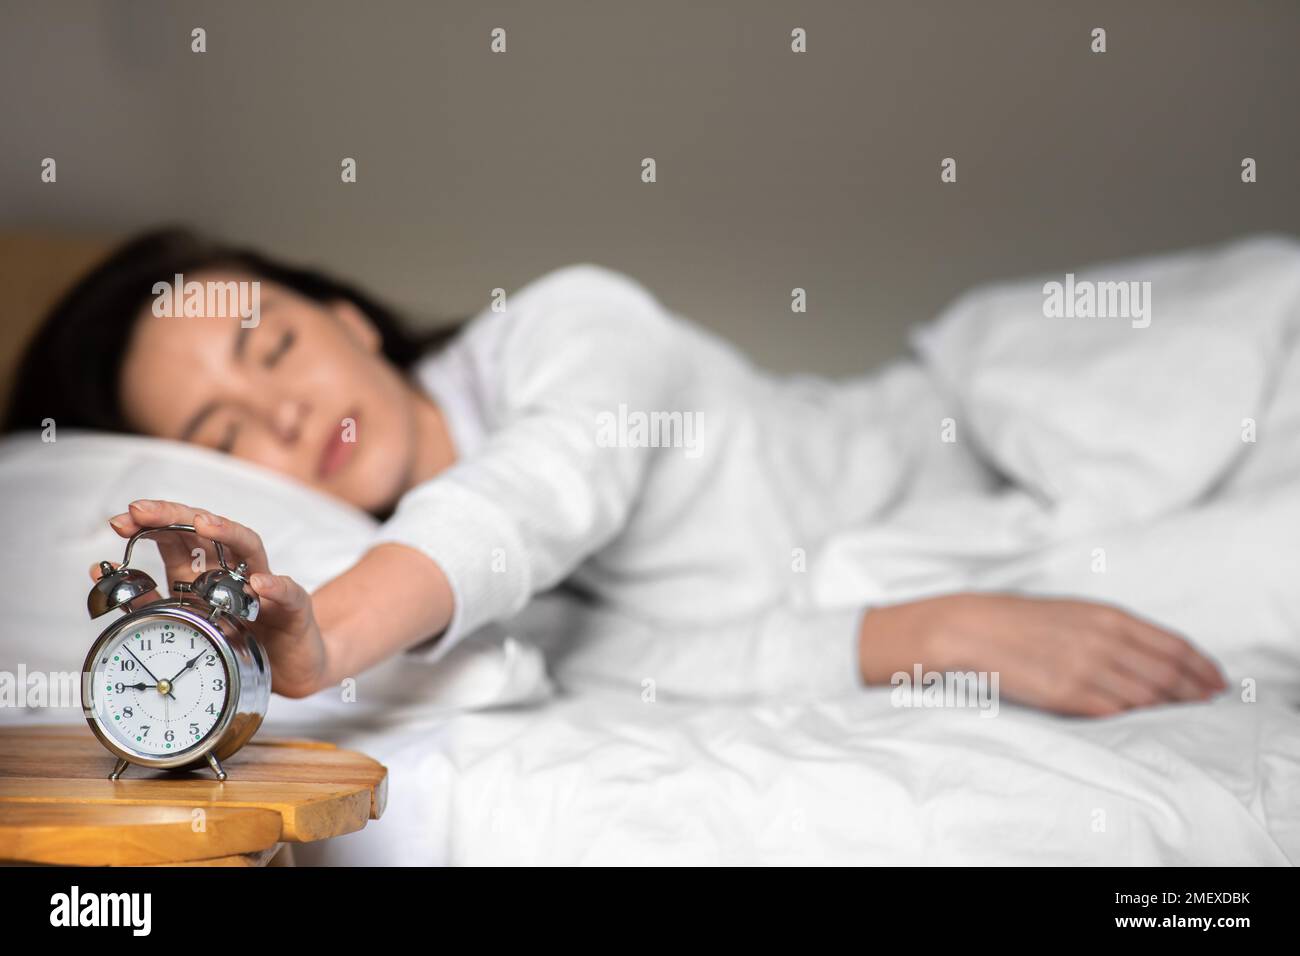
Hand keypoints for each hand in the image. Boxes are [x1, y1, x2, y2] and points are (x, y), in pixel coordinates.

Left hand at [91, 499, 327, 698]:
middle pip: (207, 530)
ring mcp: (265, 586)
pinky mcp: (294, 608)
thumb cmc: (240, 642)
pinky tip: (260, 583)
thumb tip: (104, 573)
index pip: (177, 535)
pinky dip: (275, 586)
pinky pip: (288, 593)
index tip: (118, 521)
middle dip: (174, 514)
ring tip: (203, 524)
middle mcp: (235, 570)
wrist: (288, 670)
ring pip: (250, 547)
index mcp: (205, 572)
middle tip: (141, 510)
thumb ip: (148, 602)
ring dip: (227, 532)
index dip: (149, 523)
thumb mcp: (186, 623)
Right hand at [858, 593, 1226, 716]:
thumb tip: (1145, 650)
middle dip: (1196, 690)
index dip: (1201, 665)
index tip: (1216, 679)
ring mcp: (1086, 668)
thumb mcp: (1070, 612)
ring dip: (1173, 707)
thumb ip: (1109, 629)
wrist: (967, 629)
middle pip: (1168, 672)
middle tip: (1210, 702)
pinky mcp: (1067, 695)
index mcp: (1106, 616)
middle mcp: (1103, 640)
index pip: (1172, 644)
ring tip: (1186, 714)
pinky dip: (1139, 718)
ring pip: (1148, 695)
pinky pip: (1117, 712)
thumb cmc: (1016, 621)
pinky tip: (1147, 722)